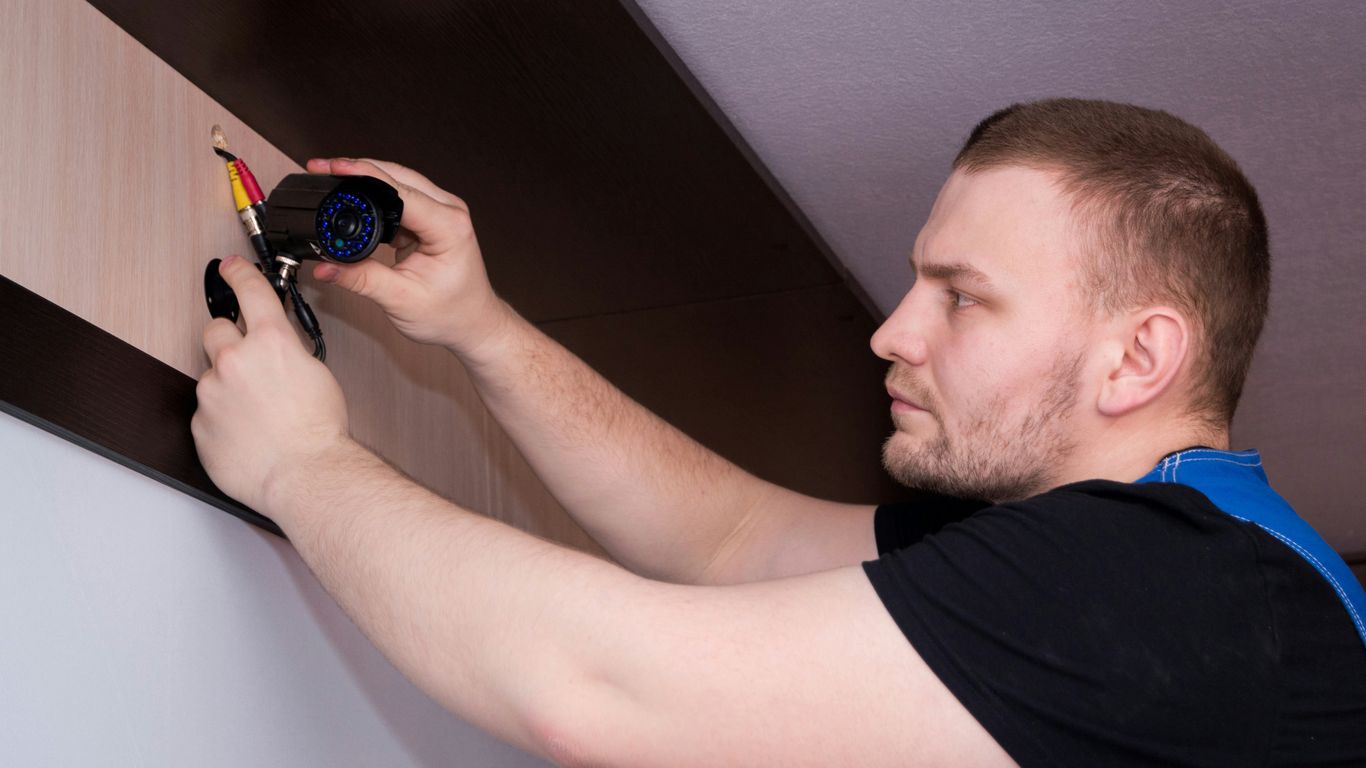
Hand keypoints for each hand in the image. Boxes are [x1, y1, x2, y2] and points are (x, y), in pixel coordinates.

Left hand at [192, 255, 351, 513]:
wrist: (305, 474)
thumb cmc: (318, 432)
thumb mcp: (316, 373)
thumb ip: (287, 352)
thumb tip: (275, 347)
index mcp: (271, 342)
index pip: (250, 291)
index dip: (239, 273)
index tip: (230, 267)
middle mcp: (235, 360)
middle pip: (215, 330)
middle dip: (229, 340)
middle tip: (248, 361)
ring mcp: (212, 392)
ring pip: (211, 376)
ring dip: (228, 386)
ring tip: (257, 414)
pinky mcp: (199, 423)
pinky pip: (207, 412)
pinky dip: (222, 419)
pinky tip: (247, 433)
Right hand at [305, 158, 510, 354]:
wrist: (472, 324)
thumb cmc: (451, 314)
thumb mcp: (401, 300)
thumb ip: (360, 280)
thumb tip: (325, 267)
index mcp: (449, 227)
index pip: (401, 192)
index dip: (364, 176)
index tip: (334, 167)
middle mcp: (449, 212)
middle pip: (398, 177)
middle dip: (358, 169)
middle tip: (323, 168)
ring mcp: (441, 212)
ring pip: (397, 183)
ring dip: (365, 181)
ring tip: (332, 180)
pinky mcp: (429, 219)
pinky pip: (398, 199)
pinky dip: (373, 198)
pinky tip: (353, 201)